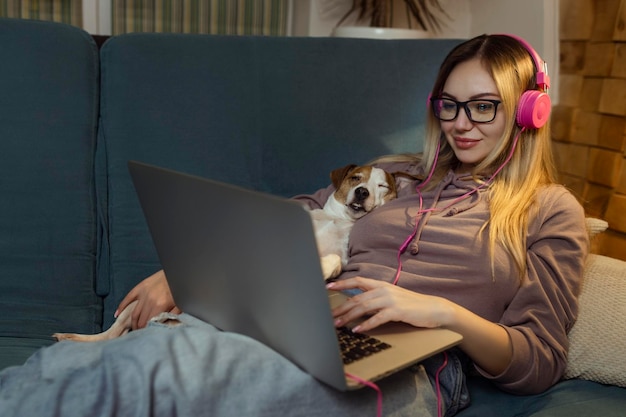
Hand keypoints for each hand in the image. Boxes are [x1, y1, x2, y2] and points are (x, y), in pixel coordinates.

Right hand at [115, 269, 180, 329]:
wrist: (177, 272)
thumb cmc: (179, 289)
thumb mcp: (179, 304)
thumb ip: (172, 316)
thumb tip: (165, 326)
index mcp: (159, 305)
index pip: (149, 324)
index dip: (146, 332)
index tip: (146, 336)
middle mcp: (149, 300)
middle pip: (140, 320)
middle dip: (139, 329)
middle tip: (140, 335)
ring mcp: (143, 293)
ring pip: (134, 313)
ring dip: (132, 322)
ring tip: (133, 328)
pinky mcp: (140, 287)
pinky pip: (128, 298)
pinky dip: (121, 307)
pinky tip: (117, 315)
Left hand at [326, 277, 451, 332]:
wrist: (434, 308)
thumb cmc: (413, 305)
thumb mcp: (393, 298)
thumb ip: (377, 299)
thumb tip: (360, 306)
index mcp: (382, 285)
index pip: (358, 281)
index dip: (342, 283)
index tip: (328, 286)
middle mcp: (384, 290)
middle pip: (357, 298)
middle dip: (341, 307)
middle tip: (328, 315)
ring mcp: (390, 300)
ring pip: (363, 308)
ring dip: (348, 317)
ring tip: (338, 324)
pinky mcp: (397, 311)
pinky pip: (377, 318)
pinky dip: (365, 325)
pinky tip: (357, 330)